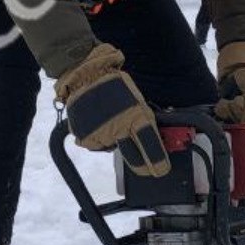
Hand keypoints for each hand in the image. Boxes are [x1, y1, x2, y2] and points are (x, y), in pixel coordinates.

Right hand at [55, 43, 169, 176]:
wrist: (84, 75)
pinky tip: (97, 123)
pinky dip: (97, 138)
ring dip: (114, 142)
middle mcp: (118, 129)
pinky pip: (95, 144)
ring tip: (110, 122)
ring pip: (112, 148)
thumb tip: (155, 138)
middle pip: (133, 157)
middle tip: (147, 168)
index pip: (150, 145)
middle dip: (143, 166)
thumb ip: (144, 120)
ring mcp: (100, 135)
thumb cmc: (114, 85)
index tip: (161, 169)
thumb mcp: (136, 99)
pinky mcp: (83, 137)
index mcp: (135, 117)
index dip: (157, 161)